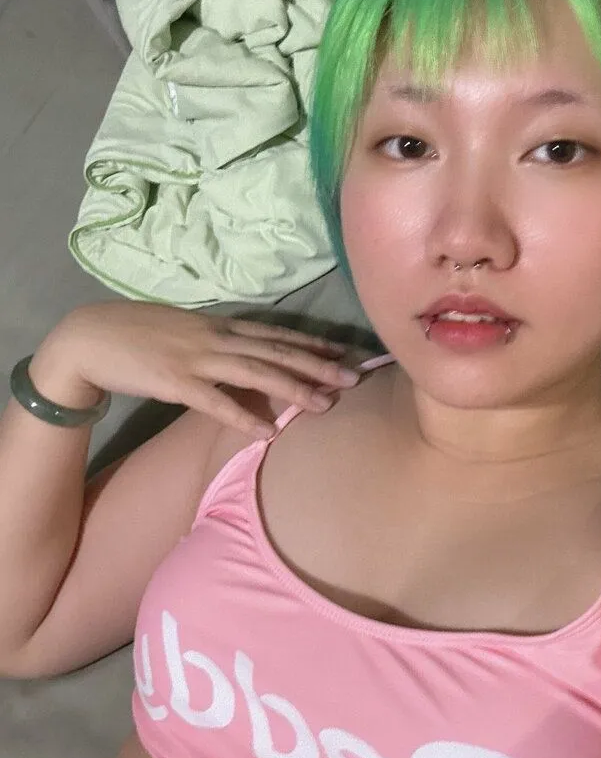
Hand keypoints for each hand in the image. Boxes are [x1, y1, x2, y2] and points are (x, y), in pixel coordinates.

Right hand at [29, 302, 361, 436]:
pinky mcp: (175, 382)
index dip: (312, 343)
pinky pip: (215, 402)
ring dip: (293, 389)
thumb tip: (248, 351)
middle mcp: (216, 338)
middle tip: (353, 378)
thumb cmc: (138, 334)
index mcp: (220, 325)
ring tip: (324, 405)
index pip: (277, 333)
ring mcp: (197, 359)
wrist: (89, 338)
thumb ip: (219, 340)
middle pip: (277, 351)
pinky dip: (242, 416)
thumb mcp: (187, 330)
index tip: (344, 351)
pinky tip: (266, 431)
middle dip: (318, 365)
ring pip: (256, 373)